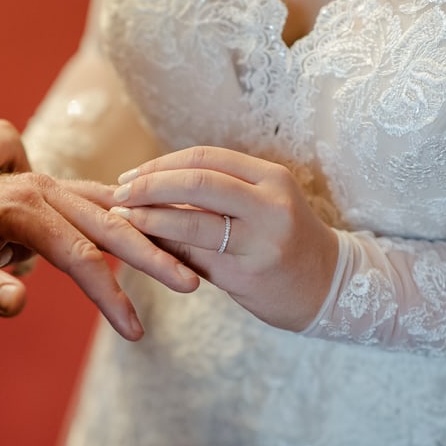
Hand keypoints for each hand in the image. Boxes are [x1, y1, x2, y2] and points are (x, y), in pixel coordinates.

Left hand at [0, 172, 199, 340]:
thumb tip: (20, 305)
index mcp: (20, 206)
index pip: (79, 256)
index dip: (108, 295)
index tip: (134, 330)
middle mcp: (42, 189)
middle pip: (109, 226)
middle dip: (152, 257)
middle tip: (191, 284)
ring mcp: (49, 185)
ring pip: (112, 210)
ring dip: (149, 235)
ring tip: (186, 258)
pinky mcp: (50, 190)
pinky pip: (99, 200)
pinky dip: (130, 214)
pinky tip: (155, 226)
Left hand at [107, 146, 338, 331]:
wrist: (327, 287)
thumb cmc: (282, 241)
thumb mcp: (260, 206)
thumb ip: (214, 195)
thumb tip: (149, 188)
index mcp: (271, 178)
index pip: (205, 158)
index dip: (161, 165)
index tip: (130, 176)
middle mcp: (270, 204)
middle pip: (196, 182)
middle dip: (149, 186)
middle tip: (118, 195)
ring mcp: (261, 240)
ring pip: (192, 223)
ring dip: (149, 219)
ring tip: (122, 220)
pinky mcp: (249, 275)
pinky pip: (196, 259)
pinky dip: (165, 250)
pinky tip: (144, 249)